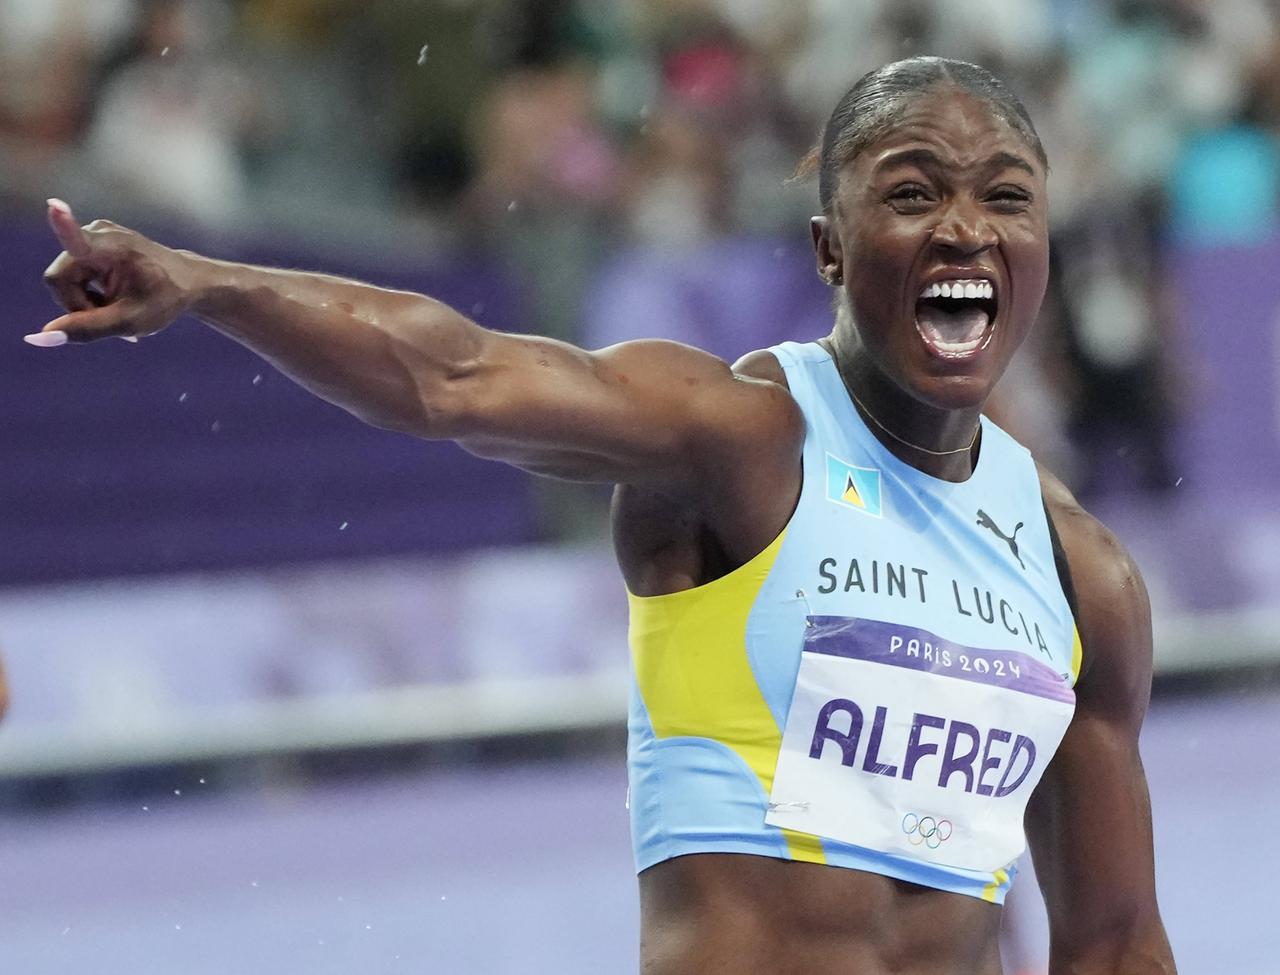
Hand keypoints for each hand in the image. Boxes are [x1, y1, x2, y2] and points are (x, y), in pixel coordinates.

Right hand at [27, 199, 197, 346]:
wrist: (187, 282)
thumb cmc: (163, 300)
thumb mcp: (128, 321)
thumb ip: (86, 328)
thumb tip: (39, 338)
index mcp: (111, 249)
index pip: (79, 240)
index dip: (62, 225)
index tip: (54, 206)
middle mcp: (97, 234)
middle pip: (61, 280)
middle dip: (79, 306)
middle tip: (112, 316)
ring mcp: (92, 235)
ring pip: (65, 281)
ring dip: (86, 303)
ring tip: (118, 308)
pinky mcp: (91, 242)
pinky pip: (74, 276)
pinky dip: (90, 295)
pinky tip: (113, 301)